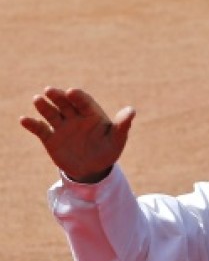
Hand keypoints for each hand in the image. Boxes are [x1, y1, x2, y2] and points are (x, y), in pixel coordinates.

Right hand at [19, 87, 133, 182]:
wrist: (93, 169)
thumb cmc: (108, 150)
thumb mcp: (117, 139)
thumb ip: (122, 125)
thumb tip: (132, 110)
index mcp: (91, 114)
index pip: (84, 102)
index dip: (78, 97)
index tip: (72, 92)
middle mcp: (75, 117)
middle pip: (65, 103)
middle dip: (58, 96)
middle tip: (49, 90)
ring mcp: (62, 126)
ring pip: (51, 113)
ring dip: (44, 106)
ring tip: (38, 99)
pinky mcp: (50, 138)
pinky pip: (40, 129)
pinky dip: (32, 124)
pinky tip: (24, 120)